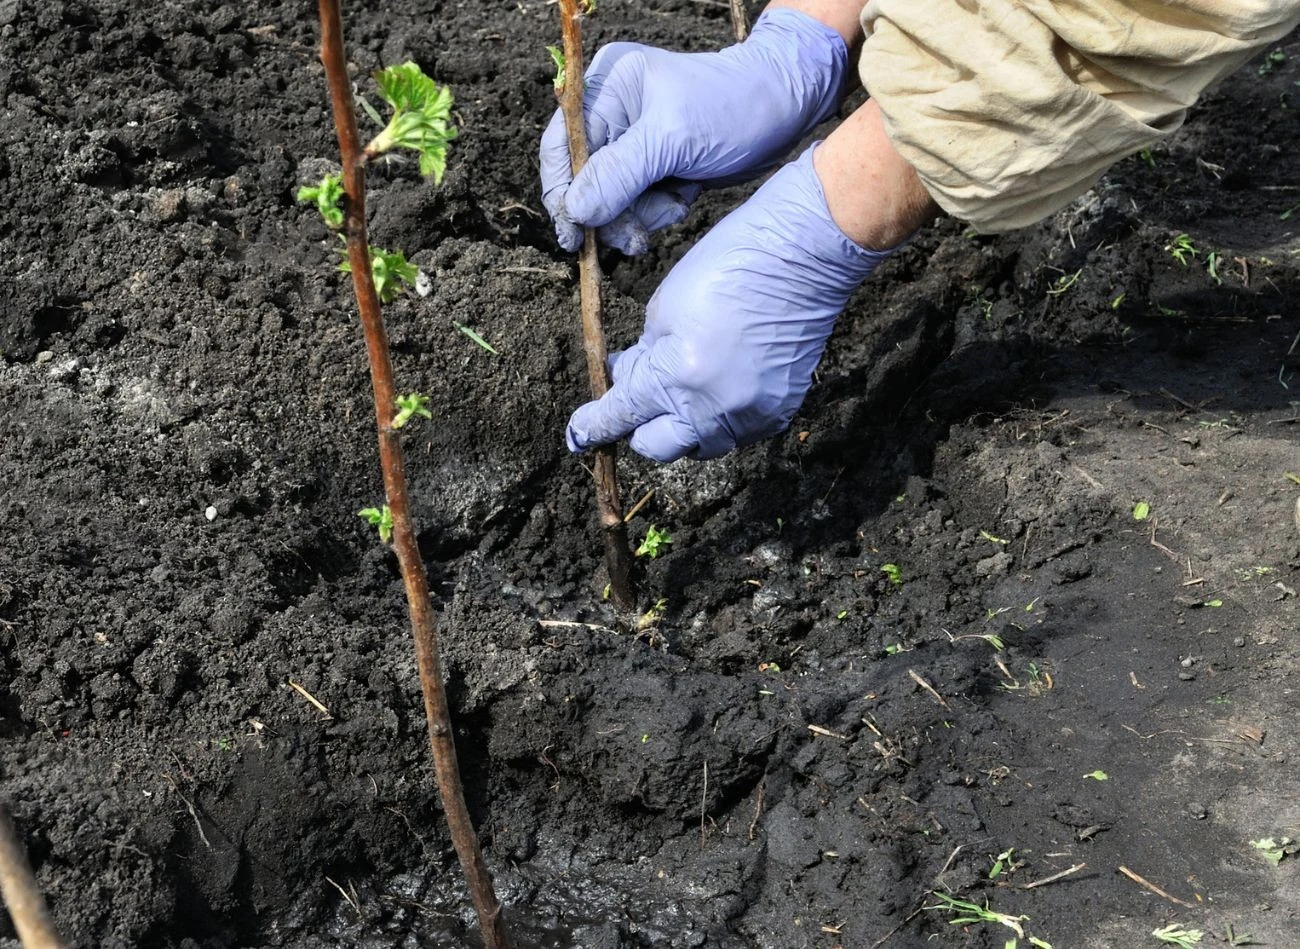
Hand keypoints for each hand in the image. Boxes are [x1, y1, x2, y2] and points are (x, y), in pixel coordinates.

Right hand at [539, 8, 847, 253]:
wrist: (784, 108)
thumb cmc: (733, 107)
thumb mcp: (672, 139)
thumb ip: (619, 174)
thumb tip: (575, 209)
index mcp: (607, 85)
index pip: (563, 146)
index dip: (562, 193)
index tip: (572, 236)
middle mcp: (614, 110)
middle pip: (584, 179)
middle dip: (611, 212)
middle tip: (634, 240)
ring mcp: (633, 140)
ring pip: (611, 198)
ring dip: (640, 215)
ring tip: (674, 206)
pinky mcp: (653, 164)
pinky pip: (637, 203)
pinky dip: (658, 211)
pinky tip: (682, 198)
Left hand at [565, 146, 892, 461]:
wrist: (800, 256)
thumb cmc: (728, 268)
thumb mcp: (664, 308)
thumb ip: (640, 358)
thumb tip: (623, 387)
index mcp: (677, 377)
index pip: (622, 417)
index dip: (594, 427)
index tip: (578, 435)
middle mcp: (714, 409)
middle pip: (658, 446)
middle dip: (639, 426)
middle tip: (636, 396)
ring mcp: (751, 417)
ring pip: (698, 444)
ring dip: (680, 423)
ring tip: (682, 382)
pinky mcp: (778, 413)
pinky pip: (734, 432)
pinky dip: (717, 416)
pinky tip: (718, 380)